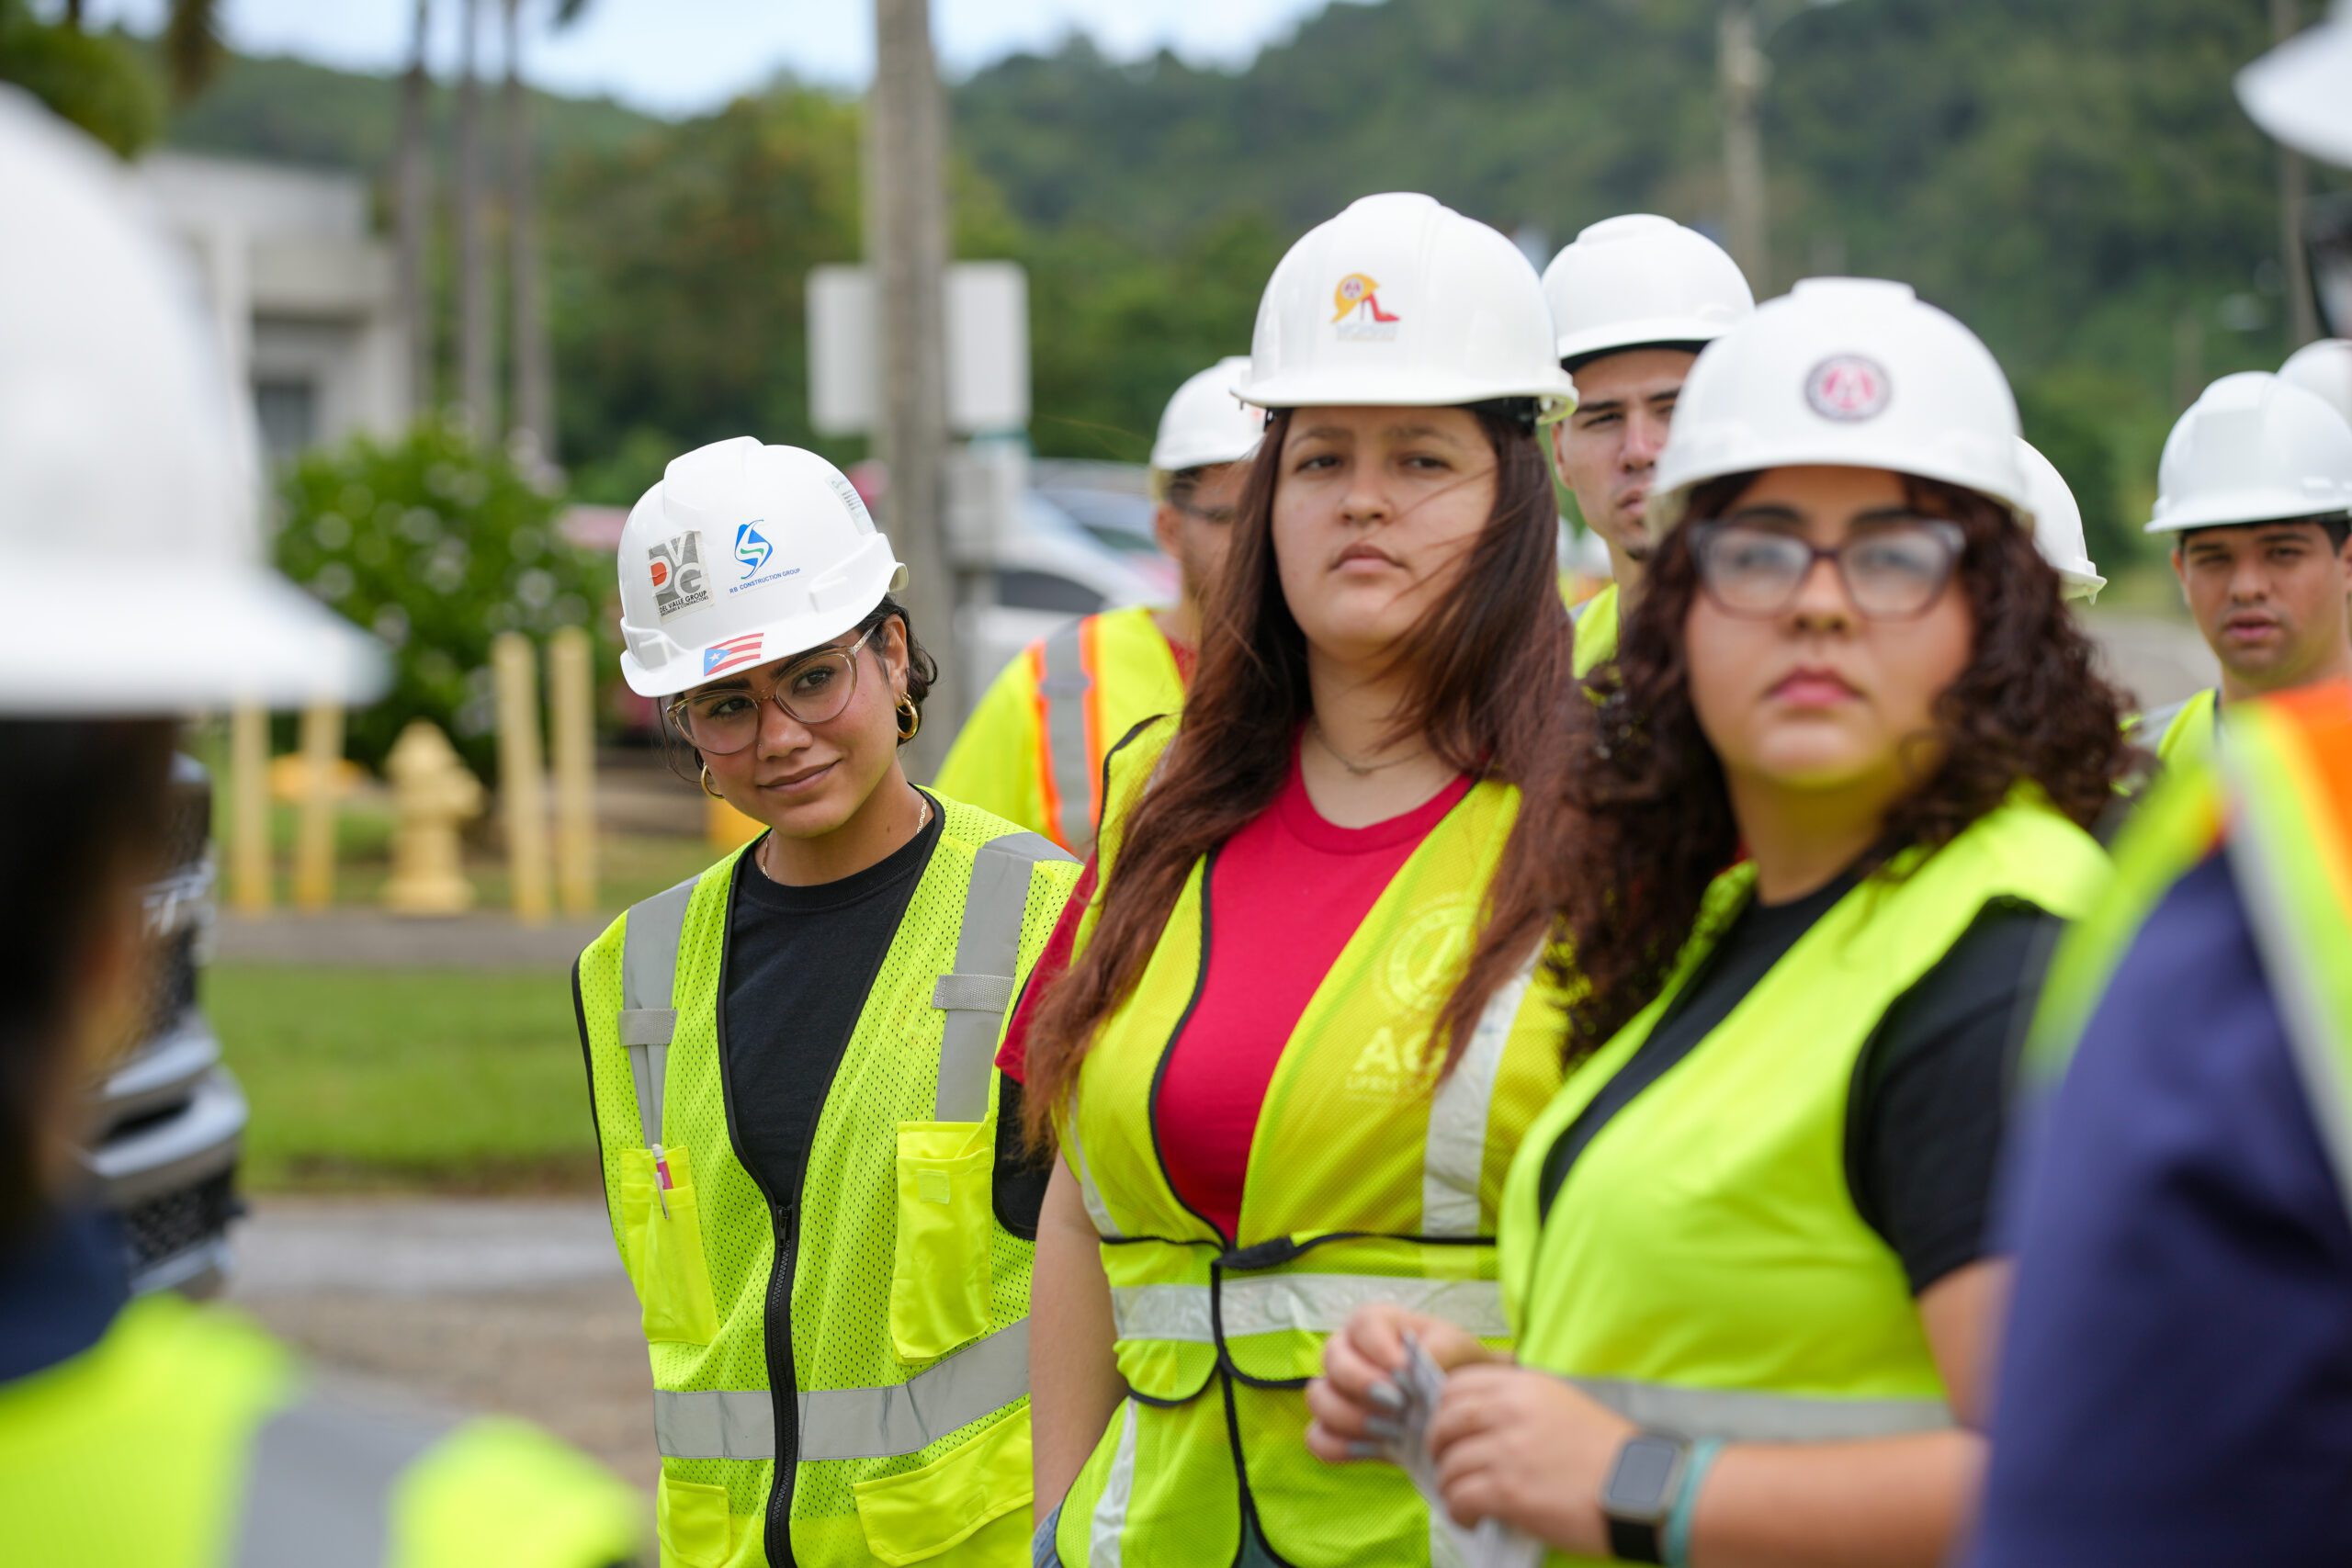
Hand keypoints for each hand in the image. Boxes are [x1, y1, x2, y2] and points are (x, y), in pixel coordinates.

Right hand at [1303, 1303, 1495, 1463]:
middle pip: (1333, 1359)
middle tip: (1398, 1405)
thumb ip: (1439, 1350)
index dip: (1378, 1348)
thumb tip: (1410, 1366)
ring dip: (1352, 1417)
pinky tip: (1375, 1448)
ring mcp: (1335, 1391)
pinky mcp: (1334, 1429)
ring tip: (1391, 1431)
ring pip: (1319, 1398)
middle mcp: (1346, 1352)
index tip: (1404, 1371)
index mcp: (1374, 1323)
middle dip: (1363, 1384)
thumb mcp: (1457, 1349)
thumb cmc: (1453, 1367)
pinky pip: (1318, 1438)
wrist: (1456, 1406)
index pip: (1362, 1324)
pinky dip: (1340, 1446)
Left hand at [1428, 1365, 1633, 1551]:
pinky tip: (1471, 1518)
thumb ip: (1522, 1405)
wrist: (1643, 1489)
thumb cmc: (1610, 1454)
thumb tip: (1485, 1421)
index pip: (1459, 1385)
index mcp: (1525, 1386)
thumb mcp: (1564, 1405)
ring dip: (1448, 1485)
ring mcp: (1507, 1451)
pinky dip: (1458, 1510)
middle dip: (1437, 1446)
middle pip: (1445, 1422)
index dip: (1444, 1409)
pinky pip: (1459, 1497)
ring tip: (1462, 1498)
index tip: (1448, 1429)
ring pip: (1448, 1464)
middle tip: (1445, 1464)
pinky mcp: (1509, 1491)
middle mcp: (1510, 1411)